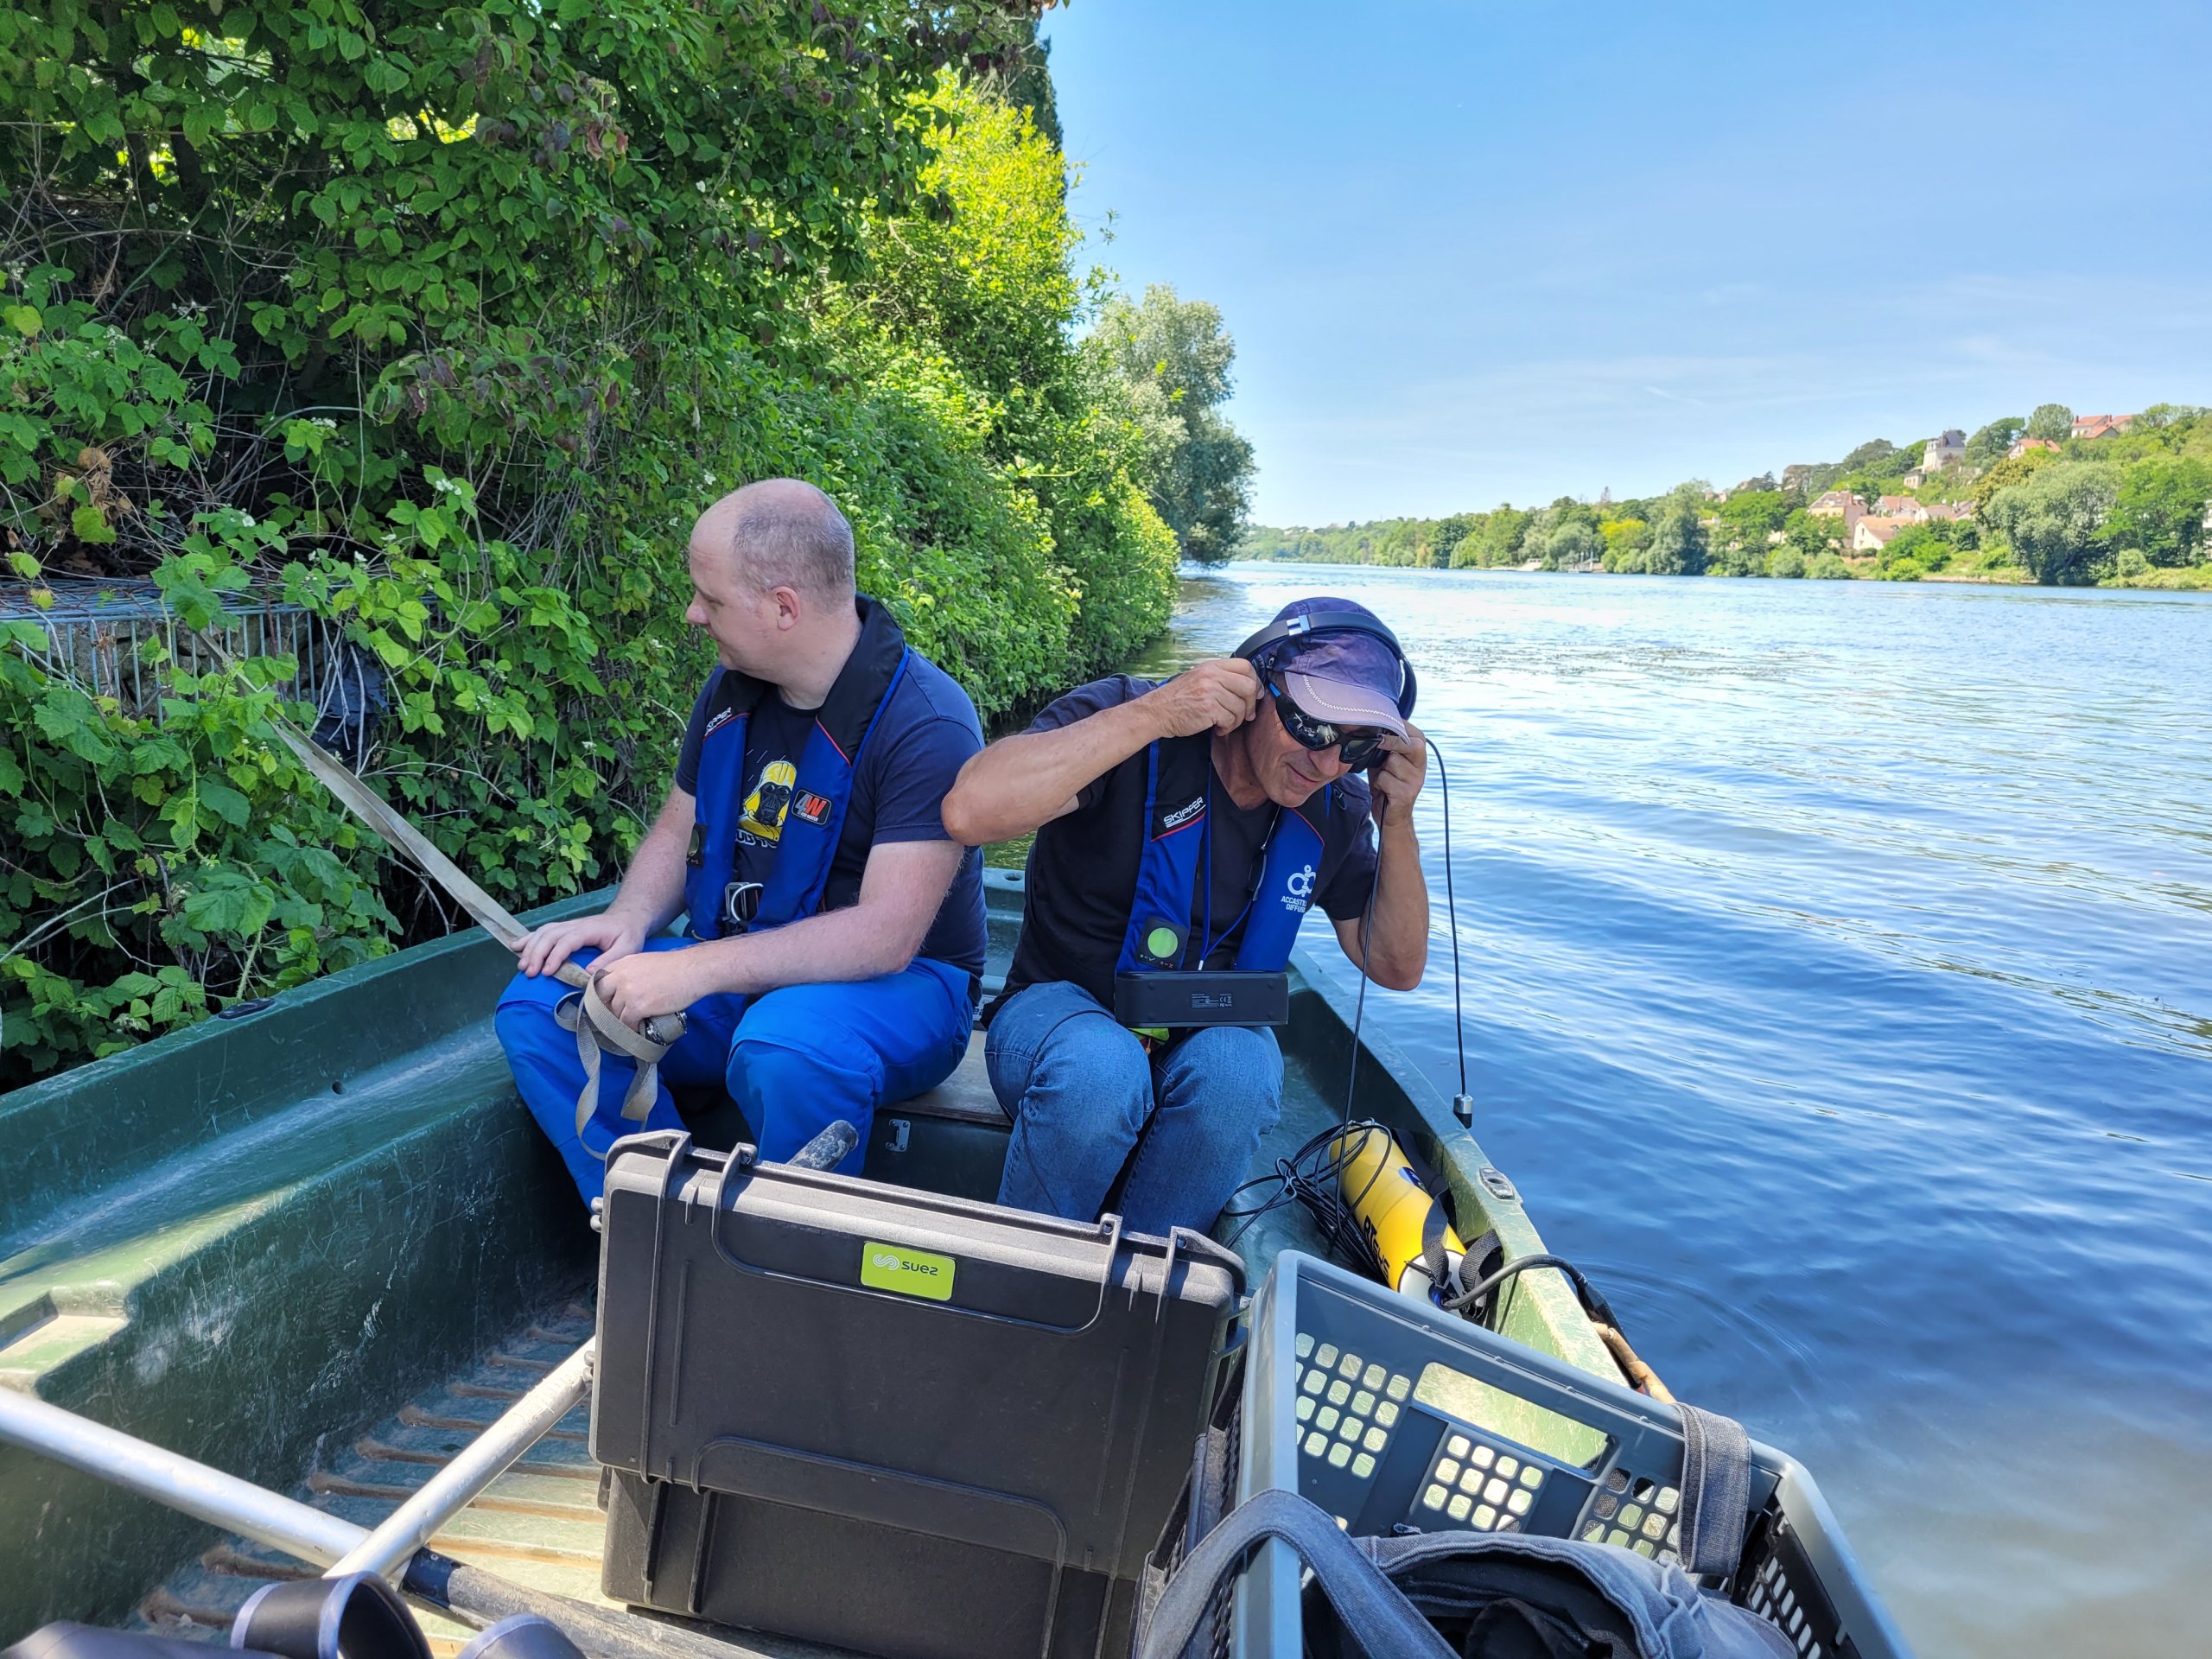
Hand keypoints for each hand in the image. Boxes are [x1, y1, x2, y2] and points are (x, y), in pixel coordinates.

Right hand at [516, 911, 646, 978]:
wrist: (627, 918)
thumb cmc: (628, 934)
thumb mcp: (627, 948)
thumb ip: (609, 960)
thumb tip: (588, 973)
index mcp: (589, 930)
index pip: (567, 941)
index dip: (555, 956)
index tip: (546, 972)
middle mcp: (575, 925)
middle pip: (550, 935)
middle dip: (537, 953)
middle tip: (529, 972)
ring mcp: (568, 926)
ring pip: (543, 932)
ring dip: (530, 947)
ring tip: (522, 965)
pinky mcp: (564, 929)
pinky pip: (543, 931)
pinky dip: (528, 938)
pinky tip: (516, 947)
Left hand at [591, 946, 719, 1028]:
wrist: (692, 971)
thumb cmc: (675, 967)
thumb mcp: (645, 961)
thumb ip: (630, 972)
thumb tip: (623, 988)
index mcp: (622, 963)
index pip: (600, 980)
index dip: (602, 993)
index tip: (607, 1002)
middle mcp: (621, 976)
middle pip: (601, 997)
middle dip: (606, 1007)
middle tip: (614, 1015)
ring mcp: (628, 991)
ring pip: (614, 1012)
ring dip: (621, 1019)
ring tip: (630, 1023)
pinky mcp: (637, 1006)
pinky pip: (626, 1022)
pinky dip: (631, 1027)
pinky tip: (638, 1028)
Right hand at [1143, 658, 1259, 738]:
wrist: (1156, 712)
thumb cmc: (1176, 699)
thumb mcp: (1198, 678)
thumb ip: (1219, 677)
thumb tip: (1247, 686)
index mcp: (1211, 666)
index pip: (1245, 666)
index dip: (1255, 681)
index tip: (1254, 694)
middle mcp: (1211, 675)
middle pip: (1248, 686)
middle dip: (1250, 704)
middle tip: (1246, 714)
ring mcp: (1210, 691)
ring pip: (1240, 707)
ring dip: (1236, 720)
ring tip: (1224, 723)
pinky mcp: (1209, 709)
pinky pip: (1230, 719)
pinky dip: (1226, 728)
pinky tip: (1217, 728)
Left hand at [1368, 722, 1427, 830]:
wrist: (1392, 815)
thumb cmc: (1387, 783)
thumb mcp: (1386, 761)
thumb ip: (1385, 745)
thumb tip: (1371, 727)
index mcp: (1419, 755)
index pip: (1414, 734)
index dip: (1398, 726)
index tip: (1383, 723)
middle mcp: (1421, 766)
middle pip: (1411, 744)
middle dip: (1392, 741)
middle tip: (1378, 742)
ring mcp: (1416, 780)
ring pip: (1392, 762)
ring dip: (1380, 769)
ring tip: (1382, 777)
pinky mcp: (1406, 794)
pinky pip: (1385, 779)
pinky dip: (1378, 783)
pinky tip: (1382, 789)